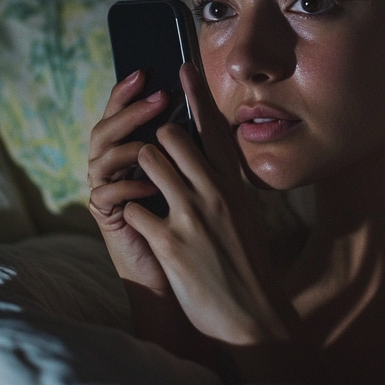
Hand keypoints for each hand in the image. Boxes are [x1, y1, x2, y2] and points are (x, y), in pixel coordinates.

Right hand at [87, 69, 170, 294]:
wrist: (181, 263)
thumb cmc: (186, 214)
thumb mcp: (189, 170)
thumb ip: (185, 140)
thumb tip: (200, 97)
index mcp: (127, 148)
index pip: (120, 113)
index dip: (126, 92)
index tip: (144, 71)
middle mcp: (110, 165)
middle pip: (105, 129)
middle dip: (131, 112)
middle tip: (159, 99)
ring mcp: (105, 189)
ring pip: (101, 158)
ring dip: (129, 146)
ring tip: (153, 143)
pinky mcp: (107, 217)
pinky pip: (107, 195)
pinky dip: (130, 187)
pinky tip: (151, 186)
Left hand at [122, 63, 296, 346]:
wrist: (252, 317)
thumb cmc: (247, 267)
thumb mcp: (245, 216)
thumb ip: (226, 186)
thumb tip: (208, 160)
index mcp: (235, 184)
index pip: (213, 128)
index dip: (196, 94)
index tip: (181, 66)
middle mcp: (215, 191)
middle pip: (172, 135)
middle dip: (155, 143)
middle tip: (155, 160)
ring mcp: (192, 214)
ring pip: (148, 160)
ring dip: (139, 172)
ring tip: (148, 193)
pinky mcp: (170, 242)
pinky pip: (132, 205)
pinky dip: (131, 212)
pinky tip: (143, 228)